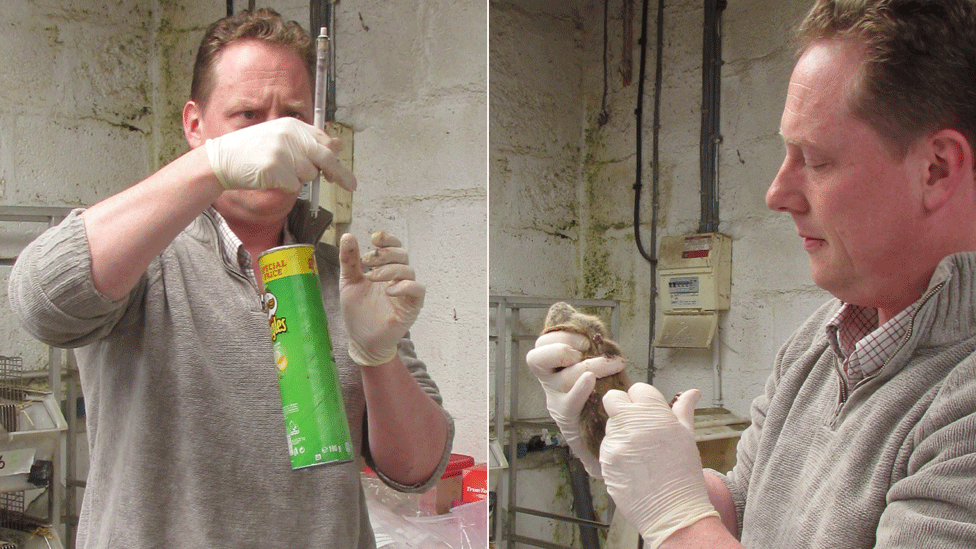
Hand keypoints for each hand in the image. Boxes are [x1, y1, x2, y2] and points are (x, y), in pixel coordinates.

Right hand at [204, 117, 356, 192]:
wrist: (221, 160)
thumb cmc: (251, 151)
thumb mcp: (278, 138)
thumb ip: (304, 141)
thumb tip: (336, 145)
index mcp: (293, 126)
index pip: (325, 141)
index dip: (335, 157)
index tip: (344, 173)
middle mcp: (291, 136)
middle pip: (326, 157)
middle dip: (340, 174)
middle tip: (352, 185)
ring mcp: (284, 152)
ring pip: (308, 175)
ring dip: (298, 179)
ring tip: (276, 170)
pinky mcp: (277, 169)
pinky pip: (293, 185)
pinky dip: (285, 186)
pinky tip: (269, 177)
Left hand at [339, 231, 423, 365]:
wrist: (361, 339)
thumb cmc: (357, 311)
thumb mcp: (349, 282)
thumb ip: (349, 260)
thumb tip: (348, 235)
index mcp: (385, 269)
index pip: (393, 247)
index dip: (388, 240)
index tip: (374, 239)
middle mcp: (398, 278)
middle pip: (402, 255)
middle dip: (385, 253)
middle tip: (367, 260)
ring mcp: (406, 291)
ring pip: (408, 270)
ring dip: (390, 269)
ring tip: (371, 277)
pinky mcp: (412, 306)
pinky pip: (418, 290)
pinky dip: (405, 286)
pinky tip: (389, 290)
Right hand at [525, 330, 625, 477]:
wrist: (605, 432)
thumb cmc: (601, 393)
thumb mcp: (594, 367)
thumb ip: (591, 350)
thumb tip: (597, 331)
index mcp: (553, 365)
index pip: (542, 344)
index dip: (560, 336)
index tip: (584, 339)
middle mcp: (549, 381)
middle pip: (536, 360)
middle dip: (560, 350)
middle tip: (582, 352)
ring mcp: (556, 400)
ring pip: (563, 379)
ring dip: (590, 366)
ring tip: (612, 365)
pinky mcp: (567, 418)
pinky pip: (569, 403)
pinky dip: (580, 390)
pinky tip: (592, 381)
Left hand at [601, 384, 717, 548]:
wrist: (673, 512)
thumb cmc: (683, 474)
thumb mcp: (686, 437)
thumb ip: (683, 410)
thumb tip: (692, 392)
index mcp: (655, 415)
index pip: (638, 389)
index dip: (642, 400)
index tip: (648, 413)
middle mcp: (632, 425)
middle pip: (613, 399)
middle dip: (621, 407)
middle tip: (635, 424)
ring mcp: (616, 443)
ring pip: (610, 425)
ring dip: (620, 433)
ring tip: (640, 454)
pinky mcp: (605, 460)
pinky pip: (606, 447)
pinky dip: (616, 453)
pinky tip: (632, 467)